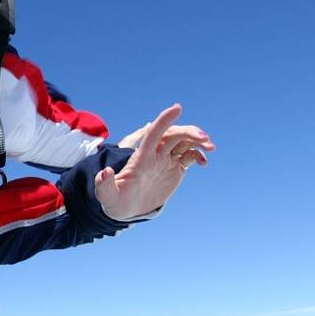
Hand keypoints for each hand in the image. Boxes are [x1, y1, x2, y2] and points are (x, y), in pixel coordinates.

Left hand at [96, 104, 211, 220]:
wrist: (125, 208)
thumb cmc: (113, 200)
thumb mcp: (106, 194)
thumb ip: (104, 184)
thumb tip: (105, 173)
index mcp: (140, 157)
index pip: (153, 133)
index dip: (164, 120)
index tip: (177, 107)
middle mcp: (154, 155)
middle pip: (173, 135)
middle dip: (189, 132)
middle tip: (205, 139)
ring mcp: (165, 161)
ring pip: (183, 143)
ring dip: (197, 140)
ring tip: (210, 147)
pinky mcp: (174, 169)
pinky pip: (189, 157)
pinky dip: (198, 155)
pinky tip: (203, 162)